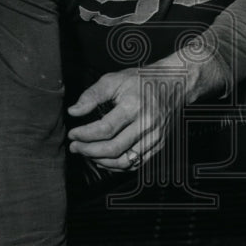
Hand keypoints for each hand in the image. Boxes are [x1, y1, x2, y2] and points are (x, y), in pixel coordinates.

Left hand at [67, 61, 188, 170]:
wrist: (173, 84)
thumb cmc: (141, 81)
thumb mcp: (114, 80)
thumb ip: (92, 96)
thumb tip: (74, 112)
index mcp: (134, 106)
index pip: (105, 129)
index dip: (85, 135)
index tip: (72, 134)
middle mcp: (146, 124)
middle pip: (113, 148)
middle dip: (89, 151)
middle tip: (74, 147)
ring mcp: (154, 137)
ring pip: (124, 161)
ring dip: (101, 161)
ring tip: (87, 154)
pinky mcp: (158, 145)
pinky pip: (135, 164)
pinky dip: (117, 165)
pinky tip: (104, 159)